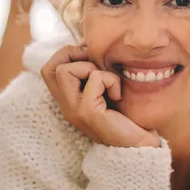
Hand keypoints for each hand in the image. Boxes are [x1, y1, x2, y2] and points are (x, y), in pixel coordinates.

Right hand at [40, 44, 159, 147]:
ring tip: (106, 83)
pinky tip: (119, 95)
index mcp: (69, 101)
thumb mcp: (106, 90)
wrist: (140, 146)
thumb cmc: (128, 118)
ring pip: (64, 71)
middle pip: (49, 67)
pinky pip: (95, 79)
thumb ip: (94, 72)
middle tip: (94, 66)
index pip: (48, 69)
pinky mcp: (88, 113)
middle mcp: (67, 107)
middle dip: (72, 56)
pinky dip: (110, 80)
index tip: (91, 59)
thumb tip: (88, 44)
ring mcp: (75, 111)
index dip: (67, 55)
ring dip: (90, 68)